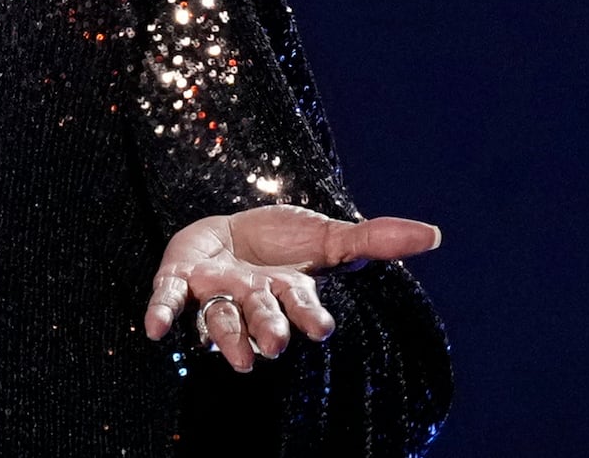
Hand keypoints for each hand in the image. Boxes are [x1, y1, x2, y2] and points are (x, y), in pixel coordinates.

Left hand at [144, 205, 440, 371]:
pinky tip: (155, 330)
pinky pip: (170, 299)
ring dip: (227, 336)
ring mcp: (215, 292)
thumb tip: (434, 234)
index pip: (302, 306)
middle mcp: (252, 299)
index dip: (310, 316)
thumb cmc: (283, 243)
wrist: (229, 231)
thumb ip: (373, 239)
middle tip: (276, 345)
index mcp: (288, 291)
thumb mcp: (327, 235)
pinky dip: (163, 313)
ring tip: (239, 357)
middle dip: (269, 330)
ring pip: (220, 320)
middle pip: (262, 318)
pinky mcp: (180, 278)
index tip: (321, 328)